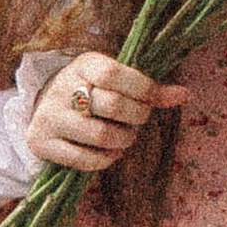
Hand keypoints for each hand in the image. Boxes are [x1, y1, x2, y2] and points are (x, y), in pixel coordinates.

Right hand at [26, 52, 186, 175]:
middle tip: (139, 118)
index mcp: (82, 65)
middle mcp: (61, 88)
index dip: (142, 88)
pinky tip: (110, 152)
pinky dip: (106, 160)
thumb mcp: (114, 82)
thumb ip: (147, 89)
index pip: (113, 73)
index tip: (155, 98)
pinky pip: (84, 160)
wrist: (42, 109)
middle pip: (112, 105)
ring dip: (123, 140)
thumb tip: (184, 94)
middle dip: (137, 116)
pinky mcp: (42, 143)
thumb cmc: (90, 92)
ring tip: (125, 137)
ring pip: (100, 135)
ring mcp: (50, 117)